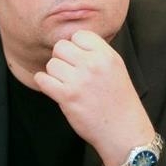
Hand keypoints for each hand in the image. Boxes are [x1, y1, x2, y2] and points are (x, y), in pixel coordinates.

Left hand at [34, 30, 154, 165]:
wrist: (123, 131)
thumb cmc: (119, 100)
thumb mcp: (115, 67)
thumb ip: (96, 52)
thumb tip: (70, 42)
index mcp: (106, 55)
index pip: (79, 35)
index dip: (75, 47)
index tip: (79, 60)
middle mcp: (93, 64)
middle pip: (61, 47)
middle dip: (62, 59)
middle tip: (70, 72)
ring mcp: (79, 80)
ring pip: (51, 64)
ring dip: (54, 74)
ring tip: (66, 83)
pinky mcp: (67, 96)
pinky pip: (42, 79)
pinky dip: (44, 83)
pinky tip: (54, 89)